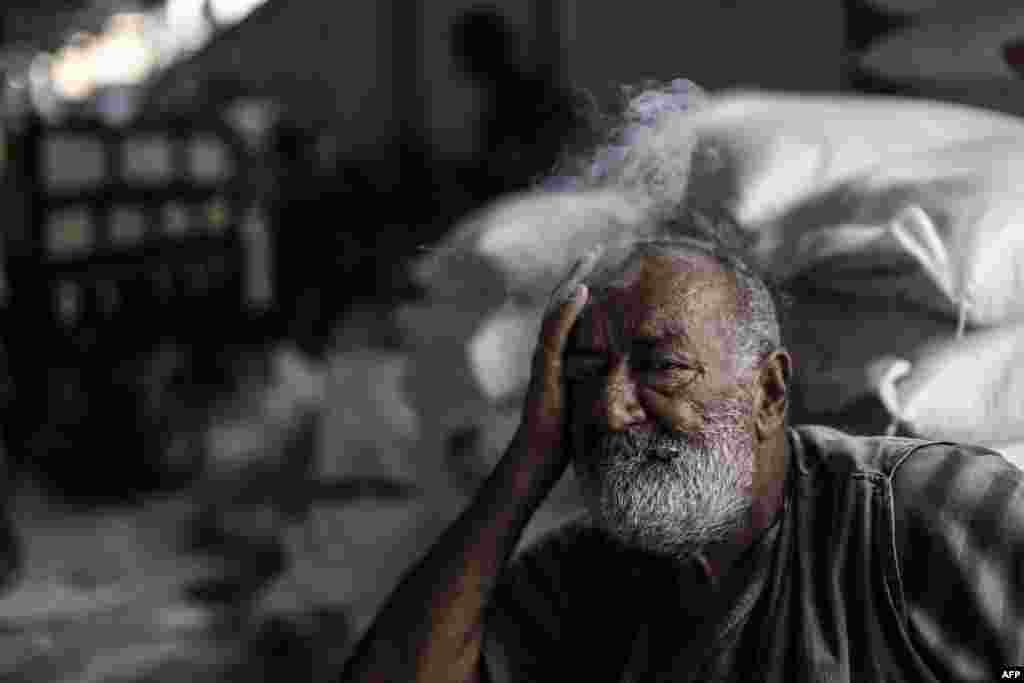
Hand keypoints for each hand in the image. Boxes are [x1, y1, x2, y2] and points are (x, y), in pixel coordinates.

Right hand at [515, 247, 602, 462]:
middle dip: (578, 273)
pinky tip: (582, 290)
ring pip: (556, 309)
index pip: (572, 313)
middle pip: (561, 302)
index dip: (584, 287)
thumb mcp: (592, 396)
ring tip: (589, 258)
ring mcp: (544, 355)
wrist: (545, 454)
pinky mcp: (545, 365)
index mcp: (561, 354)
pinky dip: (568, 308)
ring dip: (572, 281)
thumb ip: (604, 377)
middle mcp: (549, 349)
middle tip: (597, 248)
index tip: (604, 265)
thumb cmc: (570, 431)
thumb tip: (636, 369)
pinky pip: (555, 330)